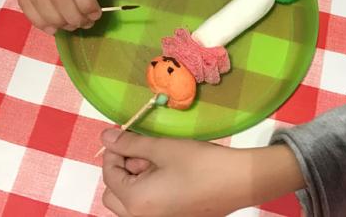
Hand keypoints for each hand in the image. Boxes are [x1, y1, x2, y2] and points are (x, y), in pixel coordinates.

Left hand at [99, 130, 304, 216]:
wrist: (240, 182)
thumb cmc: (201, 163)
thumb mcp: (163, 149)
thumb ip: (130, 143)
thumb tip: (105, 136)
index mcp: (136, 201)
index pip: (109, 174)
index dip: (114, 152)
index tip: (126, 135)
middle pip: (113, 194)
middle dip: (122, 171)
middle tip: (144, 154)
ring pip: (128, 204)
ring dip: (134, 183)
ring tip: (158, 164)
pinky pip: (146, 209)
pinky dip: (148, 193)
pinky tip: (168, 177)